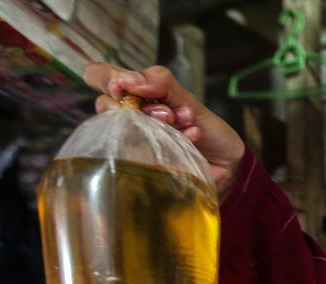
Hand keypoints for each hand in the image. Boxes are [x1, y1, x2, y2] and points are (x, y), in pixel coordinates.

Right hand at [82, 63, 245, 200]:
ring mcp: (132, 143)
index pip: (97, 76)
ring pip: (123, 127)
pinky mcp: (144, 165)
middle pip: (104, 104)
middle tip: (168, 112)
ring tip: (186, 122)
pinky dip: (177, 137)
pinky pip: (145, 150)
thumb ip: (162, 82)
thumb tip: (131, 81)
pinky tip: (193, 137)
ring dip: (160, 120)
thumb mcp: (188, 98)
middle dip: (140, 104)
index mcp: (133, 95)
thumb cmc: (206, 129)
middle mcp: (127, 118)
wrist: (228, 164)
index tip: (127, 85)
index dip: (105, 78)